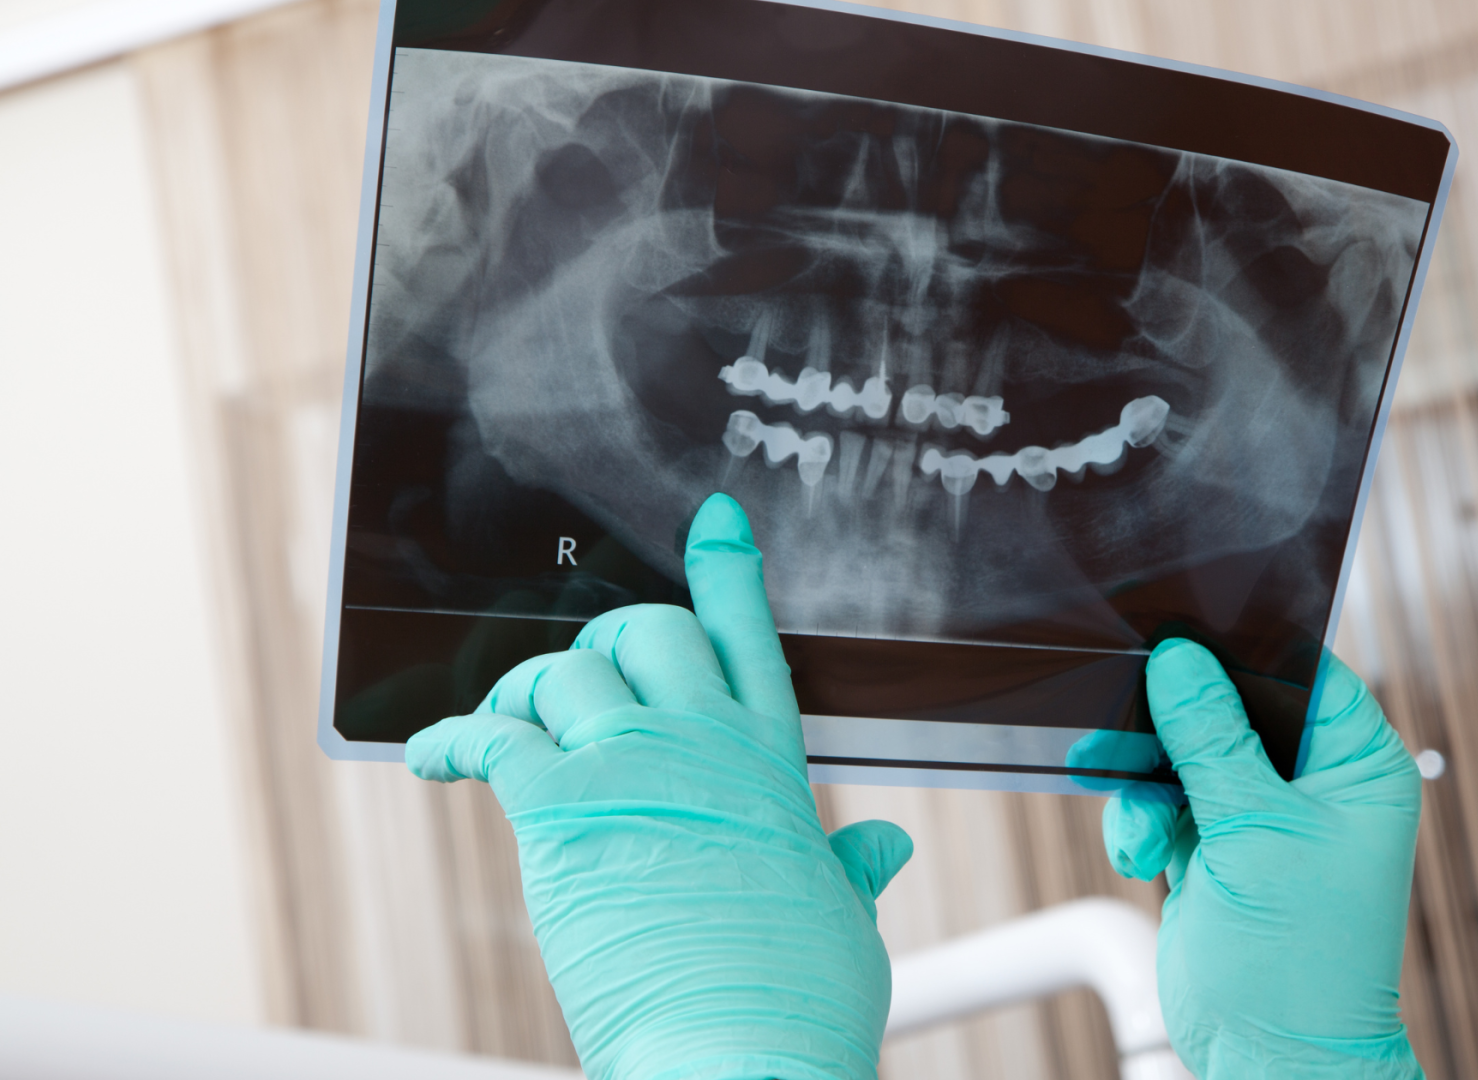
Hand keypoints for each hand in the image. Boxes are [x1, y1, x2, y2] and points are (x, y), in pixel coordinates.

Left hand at [407, 494, 911, 1079]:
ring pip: (563, 669)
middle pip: (646, 631)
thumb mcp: (842, 920)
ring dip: (527, 691)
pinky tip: (434, 756)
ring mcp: (635, 766)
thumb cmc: (798, 1000)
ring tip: (511, 727)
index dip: (726, 570)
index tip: (713, 522)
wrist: (747, 1053)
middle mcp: (705, 743)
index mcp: (772, 762)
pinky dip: (451, 739)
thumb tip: (886, 848)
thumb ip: (855, 870)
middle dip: (608, 643)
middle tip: (583, 684)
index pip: (747, 637)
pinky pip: (489, 739)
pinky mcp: (564, 810)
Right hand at [1104, 640, 1422, 1078]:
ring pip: (1186, 753)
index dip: (1245, 651)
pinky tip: (1139, 852)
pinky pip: (1164, 801)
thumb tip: (1179, 660)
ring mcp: (1261, 817)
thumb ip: (1211, 739)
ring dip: (1151, 782)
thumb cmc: (1301, 961)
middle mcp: (1314, 785)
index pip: (1303, 673)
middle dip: (1178, 722)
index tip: (1184, 637)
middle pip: (1233, 708)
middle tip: (1137, 723)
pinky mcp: (1215, 849)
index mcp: (1357, 766)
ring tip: (1145, 828)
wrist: (1269, 1060)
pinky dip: (1141, 820)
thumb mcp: (1254, 831)